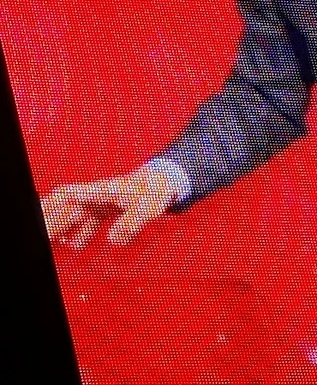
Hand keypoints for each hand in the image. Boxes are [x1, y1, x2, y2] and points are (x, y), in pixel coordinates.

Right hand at [40, 167, 179, 247]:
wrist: (168, 181)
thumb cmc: (156, 190)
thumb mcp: (146, 208)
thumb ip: (130, 223)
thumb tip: (113, 240)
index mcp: (100, 192)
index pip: (69, 196)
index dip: (53, 205)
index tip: (40, 211)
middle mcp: (96, 196)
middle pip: (64, 207)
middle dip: (49, 220)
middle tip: (44, 236)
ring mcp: (100, 201)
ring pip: (73, 215)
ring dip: (60, 227)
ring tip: (52, 242)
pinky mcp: (107, 208)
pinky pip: (87, 220)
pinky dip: (78, 231)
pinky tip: (74, 244)